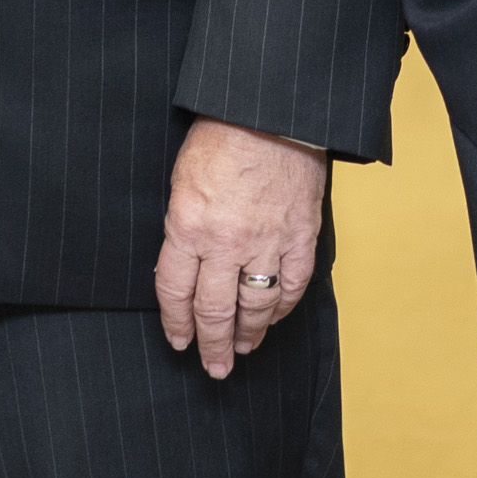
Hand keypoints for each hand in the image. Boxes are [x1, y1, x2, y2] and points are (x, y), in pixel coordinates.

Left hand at [154, 117, 326, 378]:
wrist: (271, 108)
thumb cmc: (221, 133)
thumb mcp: (182, 178)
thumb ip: (182, 225)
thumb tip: (183, 264)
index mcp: (187, 226)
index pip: (175, 292)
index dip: (176, 324)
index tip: (178, 342)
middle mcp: (225, 243)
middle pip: (215, 311)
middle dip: (212, 346)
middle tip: (213, 368)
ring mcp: (267, 242)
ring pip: (255, 306)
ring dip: (248, 335)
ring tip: (242, 350)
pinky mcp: (301, 236)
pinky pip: (292, 285)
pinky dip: (282, 307)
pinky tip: (273, 318)